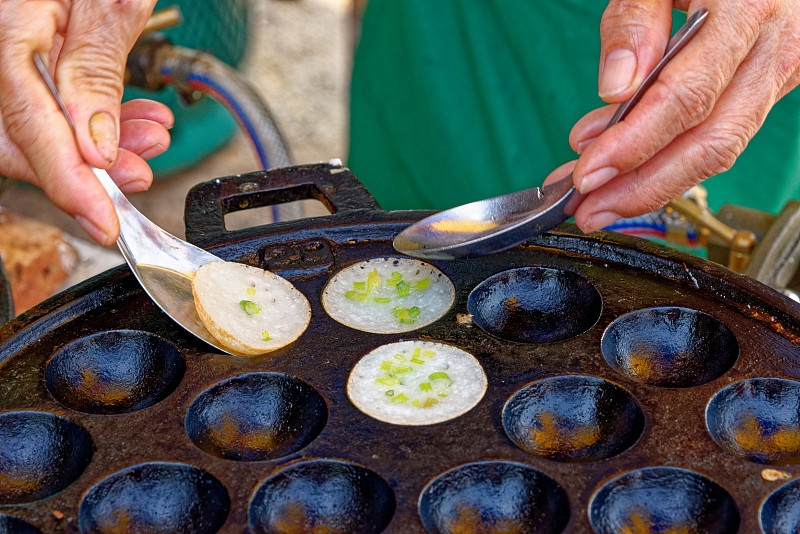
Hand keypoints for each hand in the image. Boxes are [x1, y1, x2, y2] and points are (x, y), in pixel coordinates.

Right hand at [0, 0, 168, 244]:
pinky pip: (44, 103)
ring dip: (98, 145)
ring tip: (152, 136)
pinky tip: (135, 121)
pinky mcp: (23, 57)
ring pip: (34, 126)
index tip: (105, 223)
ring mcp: (6, 52)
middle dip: (87, 168)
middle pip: (19, 137)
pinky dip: (92, 120)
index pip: (27, 125)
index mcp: (6, 27)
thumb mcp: (109, 0)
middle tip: (141, 172)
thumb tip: (94, 146)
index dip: (67, 183)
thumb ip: (95, 70)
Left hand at [565, 0, 799, 232]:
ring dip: (652, 183)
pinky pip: (720, 135)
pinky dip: (669, 158)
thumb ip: (636, 20)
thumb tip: (616, 87)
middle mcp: (775, 47)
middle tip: (586, 209)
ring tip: (597, 198)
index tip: (587, 173)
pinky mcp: (768, 86)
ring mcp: (779, 71)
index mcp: (748, 7)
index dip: (634, 144)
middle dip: (641, 187)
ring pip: (719, 149)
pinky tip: (627, 167)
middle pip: (710, 142)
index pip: (688, 96)